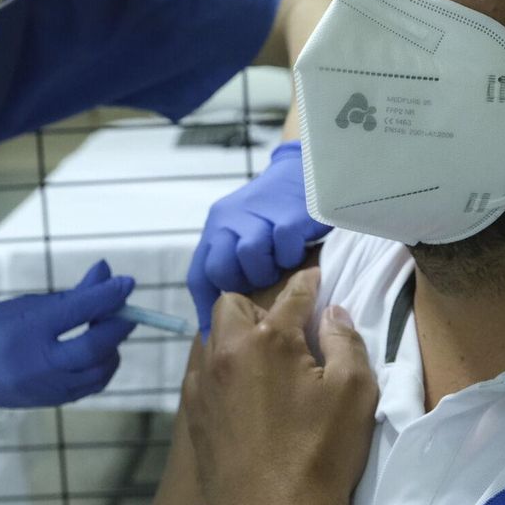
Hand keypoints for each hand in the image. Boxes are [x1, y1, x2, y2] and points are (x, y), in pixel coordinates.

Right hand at [0, 261, 134, 409]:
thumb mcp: (26, 305)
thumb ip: (71, 295)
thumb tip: (107, 272)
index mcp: (26, 330)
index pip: (77, 311)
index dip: (108, 296)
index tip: (127, 283)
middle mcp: (36, 362)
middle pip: (94, 347)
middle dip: (117, 327)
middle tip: (125, 312)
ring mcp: (45, 387)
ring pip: (98, 372)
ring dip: (112, 350)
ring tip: (108, 333)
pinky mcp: (51, 402)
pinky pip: (89, 386)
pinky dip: (101, 368)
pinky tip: (97, 354)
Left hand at [183, 268, 378, 504]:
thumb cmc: (320, 454)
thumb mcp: (354, 392)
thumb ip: (345, 341)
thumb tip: (333, 313)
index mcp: (266, 340)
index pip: (291, 294)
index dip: (309, 284)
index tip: (318, 280)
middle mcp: (225, 353)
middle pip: (232, 304)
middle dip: (259, 305)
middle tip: (288, 329)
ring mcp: (202, 386)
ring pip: (211, 339)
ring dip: (236, 337)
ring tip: (265, 361)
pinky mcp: (192, 417)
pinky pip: (202, 375)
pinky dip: (222, 371)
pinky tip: (244, 393)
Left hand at [188, 141, 330, 334]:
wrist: (304, 169)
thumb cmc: (274, 213)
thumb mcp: (244, 233)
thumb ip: (230, 267)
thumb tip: (212, 327)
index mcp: (216, 228)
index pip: (200, 274)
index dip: (205, 308)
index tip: (214, 335)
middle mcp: (228, 219)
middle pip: (222, 269)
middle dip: (243, 284)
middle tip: (264, 282)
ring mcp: (257, 215)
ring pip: (251, 258)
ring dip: (269, 269)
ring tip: (281, 264)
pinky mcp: (288, 214)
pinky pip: (284, 246)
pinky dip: (292, 254)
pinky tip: (298, 247)